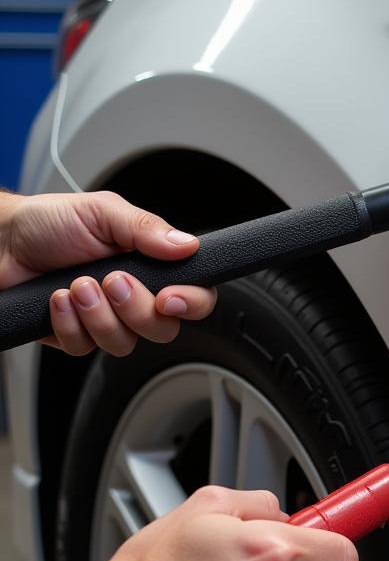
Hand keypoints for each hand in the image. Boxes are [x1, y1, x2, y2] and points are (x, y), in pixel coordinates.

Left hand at [0, 190, 216, 355]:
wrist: (0, 241)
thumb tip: (187, 244)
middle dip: (135, 308)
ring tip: (75, 284)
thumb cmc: (49, 222)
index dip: (192, 304)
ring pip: (124, 343)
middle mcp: (134, 297)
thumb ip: (147, 228)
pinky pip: (84, 348)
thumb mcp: (102, 212)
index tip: (170, 298)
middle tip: (111, 280)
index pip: (196, 296)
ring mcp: (106, 319)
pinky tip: (56, 299)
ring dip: (97, 314)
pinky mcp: (76, 335)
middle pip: (163, 329)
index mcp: (152, 267)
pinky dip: (67, 323)